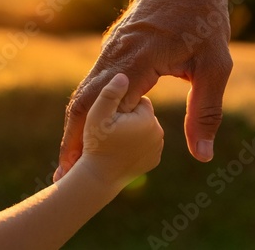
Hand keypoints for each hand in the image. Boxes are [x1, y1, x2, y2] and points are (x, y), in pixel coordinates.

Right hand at [55, 0, 232, 180]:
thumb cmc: (202, 14)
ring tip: (70, 156)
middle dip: (70, 140)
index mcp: (136, 60)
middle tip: (60, 174)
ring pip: (84, 92)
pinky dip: (87, 108)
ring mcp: (110, 49)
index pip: (100, 108)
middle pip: (82, 103)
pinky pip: (94, 82)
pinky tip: (88, 125)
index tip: (75, 171)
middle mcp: (114, 55)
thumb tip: (202, 156)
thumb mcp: (215, 63)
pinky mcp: (114, 47)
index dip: (85, 141)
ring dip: (75, 125)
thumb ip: (207, 110)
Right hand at [79, 74, 162, 189]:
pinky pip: (145, 143)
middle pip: (142, 113)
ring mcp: (157, 148)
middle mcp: (158, 132)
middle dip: (128, 117)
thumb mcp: (98, 114)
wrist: (99, 178)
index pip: (138, 99)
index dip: (121, 105)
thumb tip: (123, 76)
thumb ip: (111, 93)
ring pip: (144, 128)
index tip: (110, 116)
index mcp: (147, 118)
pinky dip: (135, 144)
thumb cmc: (96, 143)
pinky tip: (120, 149)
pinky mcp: (154, 160)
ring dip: (132, 129)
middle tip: (109, 128)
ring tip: (114, 140)